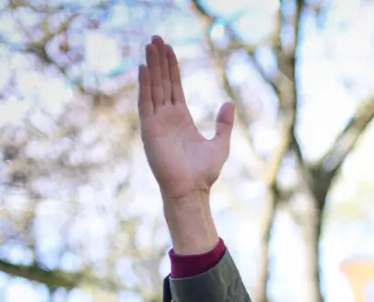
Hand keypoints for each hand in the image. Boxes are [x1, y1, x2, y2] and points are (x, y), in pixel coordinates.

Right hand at [138, 35, 234, 203]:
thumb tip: (229, 103)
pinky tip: (144, 69)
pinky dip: (145, 86)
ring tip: (150, 46)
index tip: (168, 48)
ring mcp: (156, 123)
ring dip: (151, 67)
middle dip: (160, 60)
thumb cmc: (204, 172)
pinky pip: (146, 103)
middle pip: (162, 82)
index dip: (171, 67)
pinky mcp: (149, 131)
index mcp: (181, 119)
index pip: (174, 87)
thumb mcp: (220, 144)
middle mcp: (166, 118)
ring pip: (153, 88)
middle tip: (156, 38)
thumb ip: (224, 123)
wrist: (192, 190)